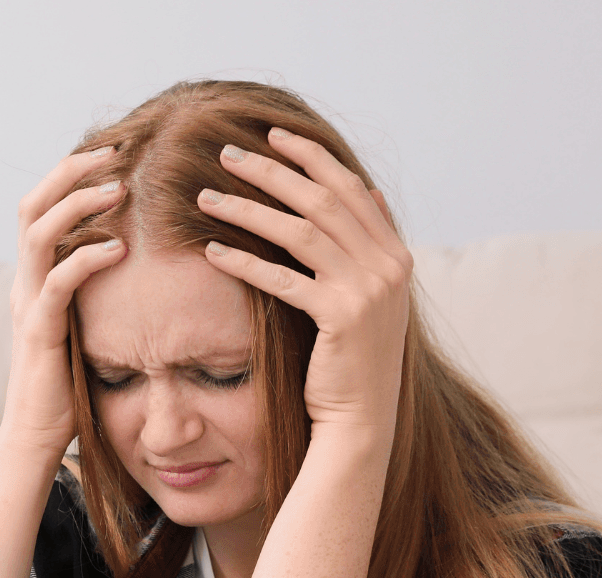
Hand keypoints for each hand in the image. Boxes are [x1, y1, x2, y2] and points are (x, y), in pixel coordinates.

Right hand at [2, 147, 129, 455]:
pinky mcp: (39, 332)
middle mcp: (25, 281)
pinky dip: (86, 258)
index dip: (74, 171)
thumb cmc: (69, 385)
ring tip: (119, 186)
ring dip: (78, 202)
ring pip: (38, 233)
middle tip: (118, 149)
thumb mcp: (88, 324)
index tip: (119, 150)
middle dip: (73, 169)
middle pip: (33, 203)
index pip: (44, 205)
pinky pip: (58, 284)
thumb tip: (142, 258)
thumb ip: (99, 290)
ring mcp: (28, 304)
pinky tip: (119, 248)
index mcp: (35, 275)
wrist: (36, 438)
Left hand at [197, 129, 412, 436]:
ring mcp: (367, 290)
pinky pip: (282, 278)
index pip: (351, 187)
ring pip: (299, 231)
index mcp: (395, 254)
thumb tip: (370, 192)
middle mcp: (388, 265)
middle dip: (272, 171)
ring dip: (248, 209)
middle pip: (322, 199)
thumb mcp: (372, 295)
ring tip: (206, 197)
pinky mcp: (341, 317)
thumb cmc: (353, 359)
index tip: (274, 134)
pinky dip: (244, 261)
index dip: (312, 157)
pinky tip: (211, 251)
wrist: (362, 418)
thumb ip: (372, 244)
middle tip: (228, 153)